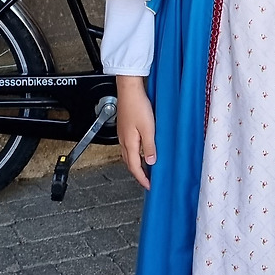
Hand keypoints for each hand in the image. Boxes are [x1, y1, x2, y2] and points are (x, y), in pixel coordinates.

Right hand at [115, 75, 155, 190]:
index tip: (149, 186)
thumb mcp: (148, 128)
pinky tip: (142, 149)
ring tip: (146, 167)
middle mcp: (123, 140)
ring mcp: (123, 134)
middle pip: (129, 163)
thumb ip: (150, 146)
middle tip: (147, 180)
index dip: (142, 178)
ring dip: (136, 163)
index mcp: (129, 143)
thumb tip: (151, 162)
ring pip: (128, 154)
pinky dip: (135, 153)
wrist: (129, 89)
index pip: (134, 167)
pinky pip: (129, 146)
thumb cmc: (138, 106)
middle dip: (138, 173)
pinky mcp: (124, 127)